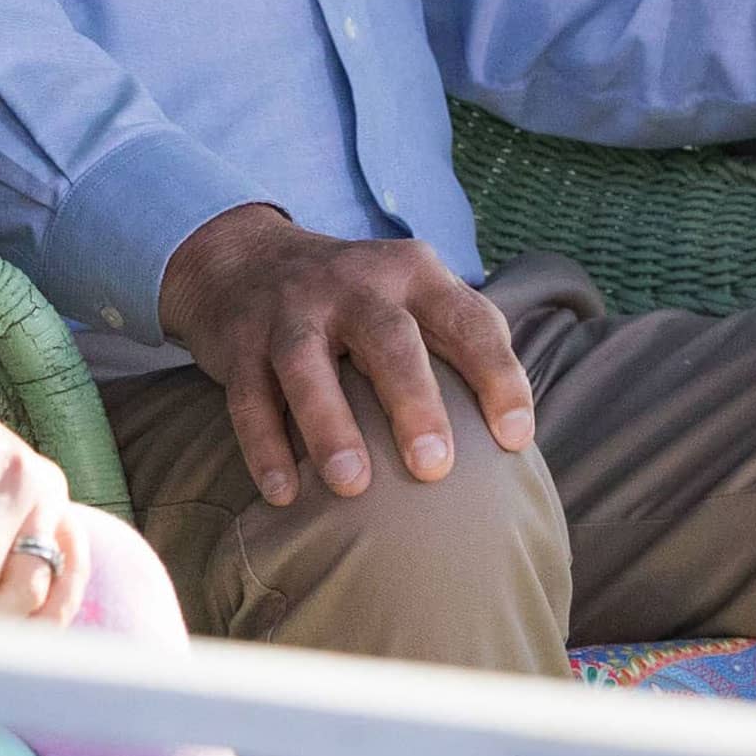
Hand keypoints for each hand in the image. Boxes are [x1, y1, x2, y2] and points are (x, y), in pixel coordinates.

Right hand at [158, 202, 536, 507]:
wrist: (243, 261)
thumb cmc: (356, 302)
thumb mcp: (412, 295)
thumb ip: (459, 341)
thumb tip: (516, 438)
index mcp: (412, 273)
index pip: (467, 321)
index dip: (497, 376)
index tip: (516, 438)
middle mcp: (353, 283)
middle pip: (387, 339)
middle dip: (412, 403)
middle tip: (434, 468)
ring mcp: (290, 310)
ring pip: (307, 366)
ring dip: (330, 426)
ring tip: (352, 486)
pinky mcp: (239, 343)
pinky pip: (249, 397)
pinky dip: (265, 446)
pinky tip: (283, 493)